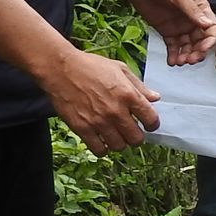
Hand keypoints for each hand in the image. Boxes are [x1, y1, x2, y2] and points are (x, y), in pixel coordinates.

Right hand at [43, 47, 158, 154]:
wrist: (60, 68)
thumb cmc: (90, 66)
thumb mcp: (120, 69)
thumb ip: (139, 86)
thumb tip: (155, 98)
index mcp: (129, 95)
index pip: (151, 120)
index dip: (152, 125)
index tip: (148, 125)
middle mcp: (116, 111)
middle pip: (136, 138)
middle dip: (136, 137)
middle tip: (131, 132)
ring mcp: (99, 121)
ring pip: (119, 146)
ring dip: (120, 143)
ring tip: (116, 136)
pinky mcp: (82, 128)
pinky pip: (99, 150)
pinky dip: (103, 149)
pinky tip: (101, 141)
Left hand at [125, 0, 215, 64]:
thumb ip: (192, 10)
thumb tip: (208, 24)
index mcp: (200, 8)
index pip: (211, 29)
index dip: (209, 41)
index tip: (202, 50)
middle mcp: (192, 19)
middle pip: (200, 41)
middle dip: (197, 52)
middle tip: (189, 60)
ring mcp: (180, 26)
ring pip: (187, 46)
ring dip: (185, 55)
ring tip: (179, 61)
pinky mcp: (167, 31)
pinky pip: (173, 46)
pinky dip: (173, 54)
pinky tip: (171, 61)